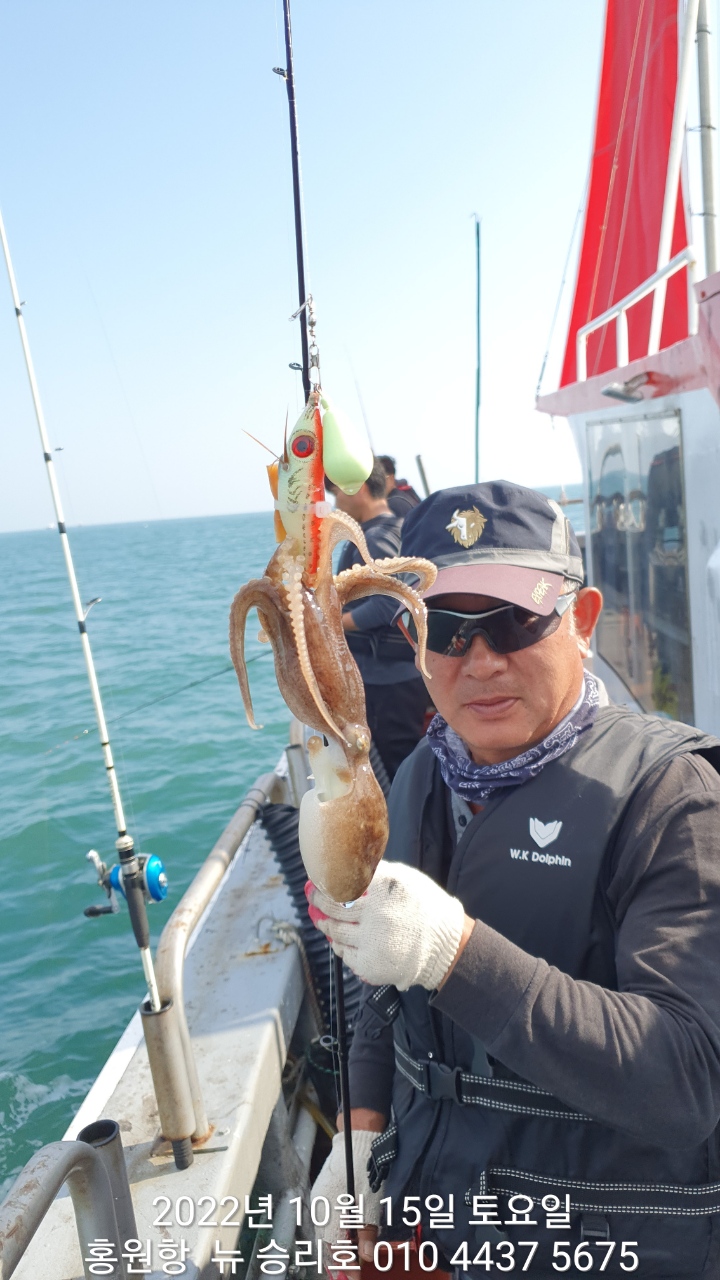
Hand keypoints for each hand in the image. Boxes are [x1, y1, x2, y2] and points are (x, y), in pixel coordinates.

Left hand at [306, 860, 466, 990]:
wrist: (445, 946)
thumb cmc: (426, 909)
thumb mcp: (407, 879)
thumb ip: (380, 871)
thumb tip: (353, 863)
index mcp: (384, 889)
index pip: (344, 881)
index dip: (326, 880)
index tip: (317, 878)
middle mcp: (376, 914)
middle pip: (334, 906)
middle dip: (318, 899)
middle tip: (312, 895)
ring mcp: (372, 941)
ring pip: (335, 931)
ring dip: (325, 923)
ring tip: (322, 918)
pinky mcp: (370, 964)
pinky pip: (345, 954)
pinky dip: (340, 945)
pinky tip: (340, 940)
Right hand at [311, 1129, 381, 1265]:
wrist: (358, 1141)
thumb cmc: (366, 1170)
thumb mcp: (371, 1204)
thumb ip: (367, 1232)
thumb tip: (366, 1257)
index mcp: (332, 1210)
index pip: (334, 1248)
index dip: (344, 1265)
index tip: (355, 1277)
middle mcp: (320, 1206)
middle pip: (325, 1243)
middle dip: (337, 1260)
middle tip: (351, 1272)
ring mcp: (318, 1198)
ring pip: (322, 1232)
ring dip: (334, 1248)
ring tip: (348, 1258)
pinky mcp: (320, 1192)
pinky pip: (322, 1219)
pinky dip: (332, 1232)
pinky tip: (343, 1236)